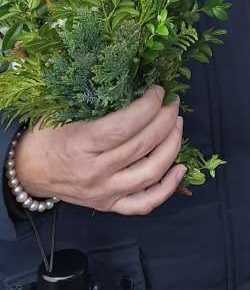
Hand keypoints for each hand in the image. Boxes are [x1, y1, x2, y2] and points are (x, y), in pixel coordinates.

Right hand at [13, 86, 185, 215]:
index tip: (159, 91)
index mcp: (81, 145)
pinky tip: (181, 168)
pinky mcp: (109, 206)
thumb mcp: (63, 111)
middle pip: (143, 146)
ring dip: (172, 146)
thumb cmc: (48, 135)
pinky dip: (168, 187)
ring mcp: (104, 193)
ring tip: (177, 124)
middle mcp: (95, 172)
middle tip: (173, 102)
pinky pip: (145, 203)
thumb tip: (137, 83)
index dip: (149, 106)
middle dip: (165, 119)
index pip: (125, 126)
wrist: (29, 170)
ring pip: (150, 173)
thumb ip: (97, 101)